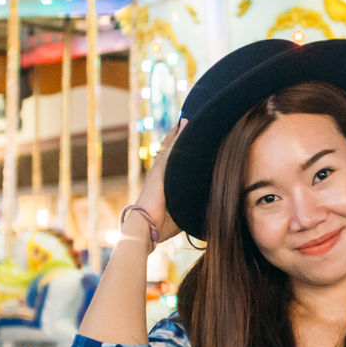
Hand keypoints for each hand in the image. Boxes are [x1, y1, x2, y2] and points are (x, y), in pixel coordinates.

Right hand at [127, 119, 185, 244]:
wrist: (144, 227)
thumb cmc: (158, 226)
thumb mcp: (177, 215)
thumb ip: (186, 208)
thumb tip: (202, 209)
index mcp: (162, 185)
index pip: (170, 164)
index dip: (176, 152)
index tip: (185, 141)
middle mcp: (158, 174)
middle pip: (168, 151)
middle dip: (176, 137)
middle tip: (185, 122)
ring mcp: (158, 171)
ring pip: (170, 147)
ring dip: (178, 133)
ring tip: (186, 119)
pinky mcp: (159, 170)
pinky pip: (171, 148)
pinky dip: (177, 136)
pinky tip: (184, 124)